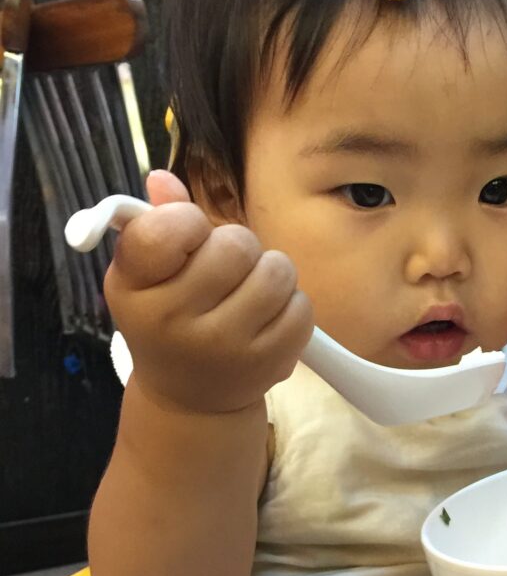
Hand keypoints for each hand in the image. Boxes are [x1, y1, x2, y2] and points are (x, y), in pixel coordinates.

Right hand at [103, 170, 312, 414]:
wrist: (190, 397)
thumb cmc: (167, 321)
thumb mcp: (145, 276)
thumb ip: (157, 223)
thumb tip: (164, 178)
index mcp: (135, 290)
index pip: (169, 227)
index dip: (188, 221)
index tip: (189, 236)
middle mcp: (176, 321)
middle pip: (236, 244)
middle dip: (238, 246)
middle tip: (227, 268)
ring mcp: (226, 347)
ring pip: (276, 271)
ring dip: (270, 272)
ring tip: (250, 290)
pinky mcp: (269, 363)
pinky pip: (301, 307)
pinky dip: (291, 304)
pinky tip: (268, 317)